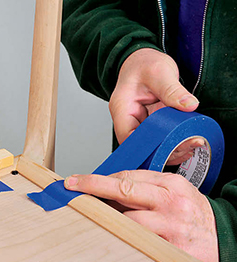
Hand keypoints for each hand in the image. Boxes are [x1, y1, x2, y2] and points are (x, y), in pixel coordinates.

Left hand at [64, 170, 218, 261]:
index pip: (128, 177)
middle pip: (123, 191)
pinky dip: (121, 238)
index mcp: (170, 185)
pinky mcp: (169, 248)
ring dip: (106, 218)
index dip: (99, 179)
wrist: (225, 239)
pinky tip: (111, 237)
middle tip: (71, 187)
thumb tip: (108, 189)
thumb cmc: (193, 215)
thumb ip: (147, 188)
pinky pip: (136, 242)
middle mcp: (170, 202)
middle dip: (93, 187)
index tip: (80, 180)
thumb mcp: (176, 192)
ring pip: (125, 219)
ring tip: (96, 218)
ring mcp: (170, 226)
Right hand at [110, 48, 201, 164]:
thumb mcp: (159, 72)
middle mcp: (126, 119)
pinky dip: (171, 143)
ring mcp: (137, 123)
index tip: (172, 145)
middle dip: (164, 150)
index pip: (128, 137)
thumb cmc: (143, 64)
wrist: (141, 60)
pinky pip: (157, 140)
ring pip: (149, 146)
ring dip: (170, 149)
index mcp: (122, 108)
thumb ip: (173, 90)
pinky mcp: (148, 125)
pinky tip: (187, 142)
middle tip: (189, 145)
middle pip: (139, 145)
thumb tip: (189, 105)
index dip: (147, 146)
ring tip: (192, 145)